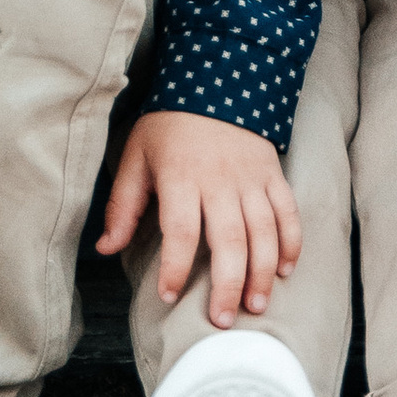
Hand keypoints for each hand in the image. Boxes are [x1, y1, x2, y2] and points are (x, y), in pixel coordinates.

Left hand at [96, 110, 300, 327]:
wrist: (214, 75)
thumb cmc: (169, 124)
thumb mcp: (137, 156)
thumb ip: (122, 205)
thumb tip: (105, 248)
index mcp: (182, 176)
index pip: (181, 231)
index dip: (174, 267)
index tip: (167, 296)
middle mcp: (220, 180)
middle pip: (229, 240)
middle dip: (227, 286)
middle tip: (222, 320)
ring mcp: (251, 177)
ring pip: (263, 232)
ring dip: (262, 273)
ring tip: (255, 305)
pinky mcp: (272, 173)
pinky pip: (288, 211)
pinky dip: (290, 242)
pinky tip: (284, 270)